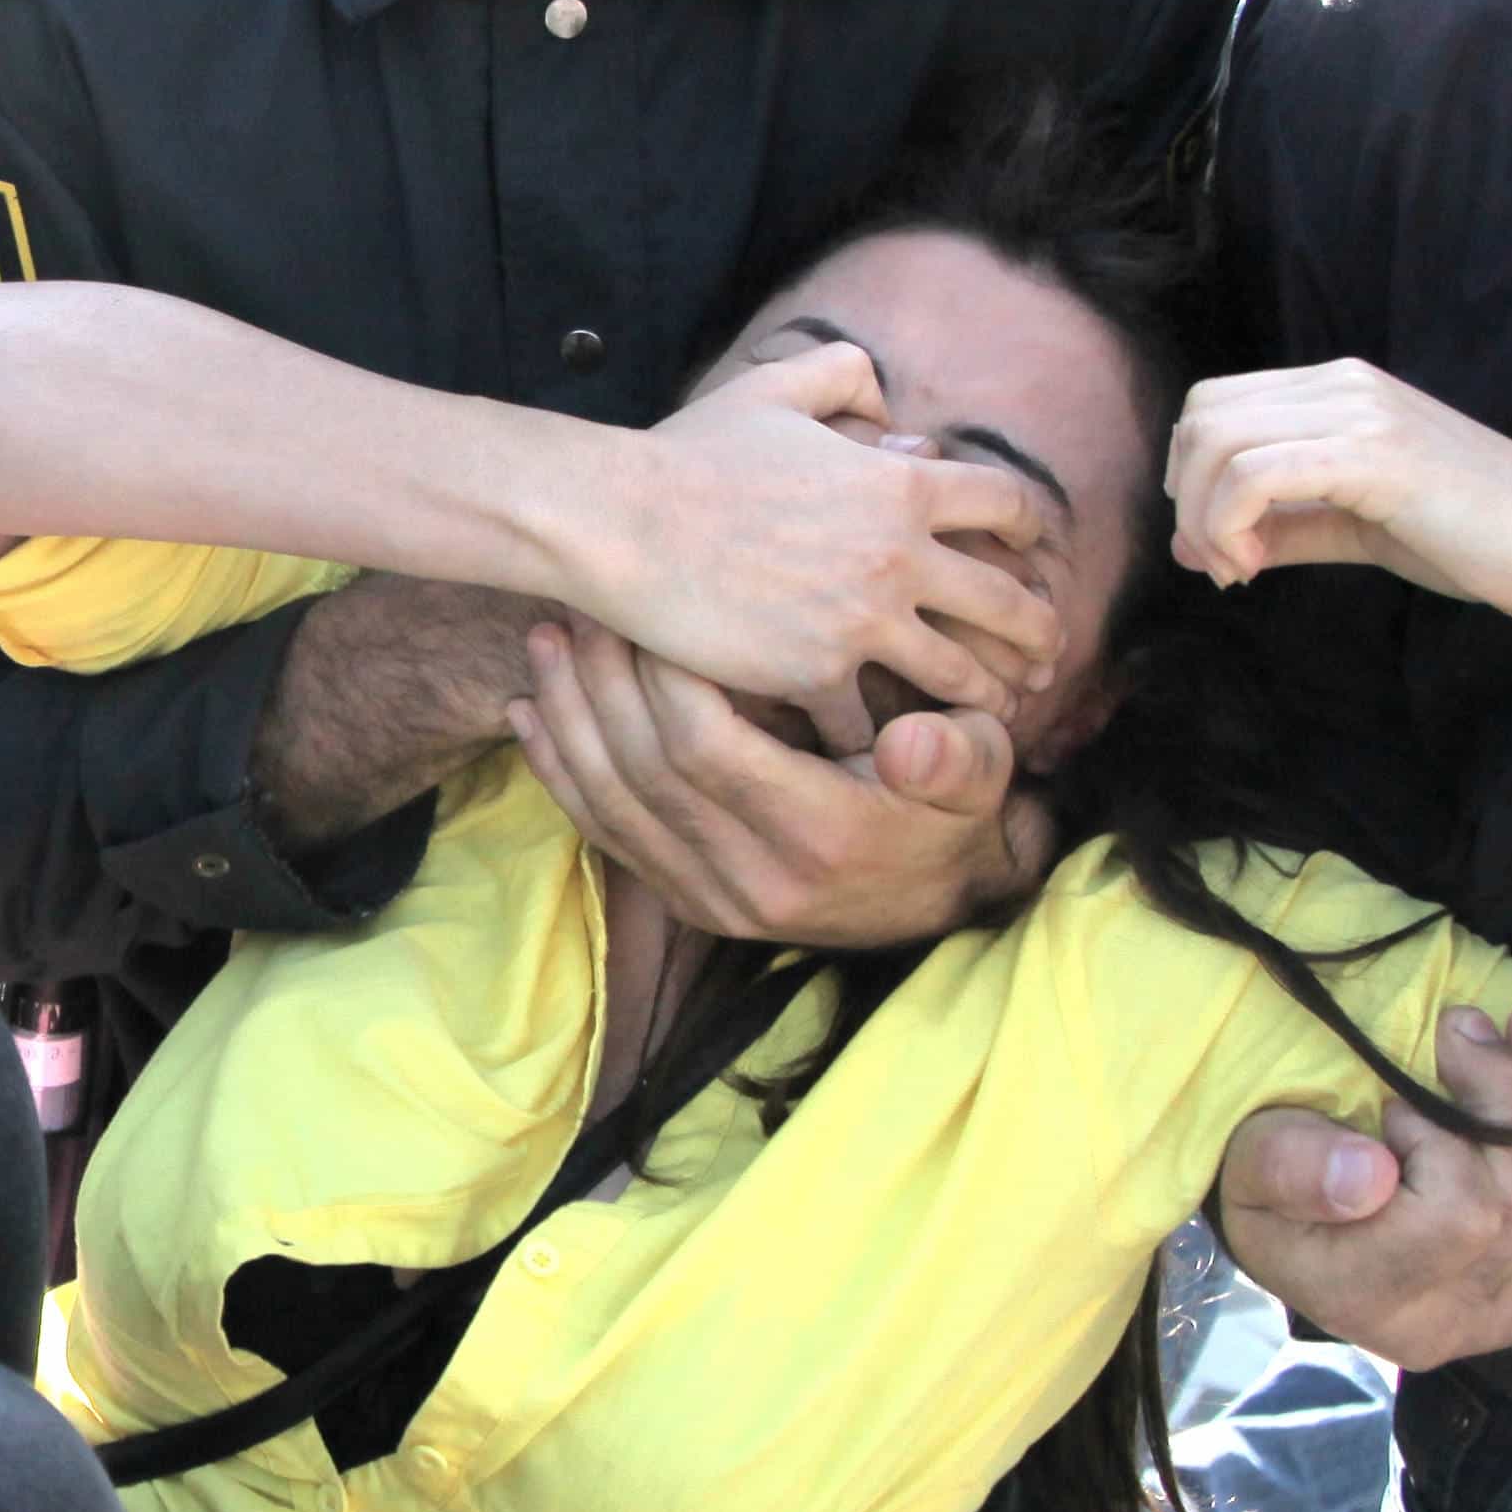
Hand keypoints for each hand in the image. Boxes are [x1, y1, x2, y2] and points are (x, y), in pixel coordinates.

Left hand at [510, 616, 1047, 948]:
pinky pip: (603, 836)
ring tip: (546, 642)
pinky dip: (560, 772)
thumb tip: (918, 740)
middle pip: (644, 770)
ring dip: (569, 719)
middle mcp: (754, 882)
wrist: (937, 906)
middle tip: (579, 607)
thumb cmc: (950, 812)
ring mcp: (711, 901)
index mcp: (822, 837)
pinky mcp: (684, 903)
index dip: (667, 675)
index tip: (648, 605)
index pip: (708, 748)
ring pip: (610, 805)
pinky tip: (532, 714)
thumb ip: (957, 755)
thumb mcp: (979, 776)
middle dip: (603, 683)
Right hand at [573, 345, 1059, 739]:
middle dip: (1038, 631)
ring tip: (993, 710)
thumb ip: (844, 375)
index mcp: (901, 484)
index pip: (1008, 505)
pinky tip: (895, 746)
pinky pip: (874, 715)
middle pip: (1008, 603)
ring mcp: (861, 620)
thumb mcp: (774, 389)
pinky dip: (888, 734)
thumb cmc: (690, 454)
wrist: (624, 521)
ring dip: (985, 694)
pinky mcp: (816, 672)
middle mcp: (898, 555)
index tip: (1028, 553)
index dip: (1028, 531)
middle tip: (1048, 654)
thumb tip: (889, 404)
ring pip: (959, 673)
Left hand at [1168, 360, 1511, 653]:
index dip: (1192, 476)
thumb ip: (1280, 526)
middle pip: (1204, 415)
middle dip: (1188, 497)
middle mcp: (1347, 382)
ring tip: (1241, 570)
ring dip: (1206, 519)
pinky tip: (1253, 568)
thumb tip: (1190, 549)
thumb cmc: (1472, 541)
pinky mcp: (1378, 454)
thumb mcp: (1355, 526)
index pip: (1215, 403)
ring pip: (1219, 441)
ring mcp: (1363, 412)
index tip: (1221, 546)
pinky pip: (1255, 475)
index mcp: (1341, 386)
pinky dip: (1230, 525)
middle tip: (1224, 563)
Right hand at [1212, 1003, 1511, 1367]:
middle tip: (1468, 1023)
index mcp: (1370, 1302)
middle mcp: (1452, 1327)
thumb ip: (1292, 1166)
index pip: (1459, 1219)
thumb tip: (1369, 1173)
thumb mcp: (1249, 1167)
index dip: (1449, 1139)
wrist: (1306, 1229)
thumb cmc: (1274, 1187)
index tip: (1400, 1099)